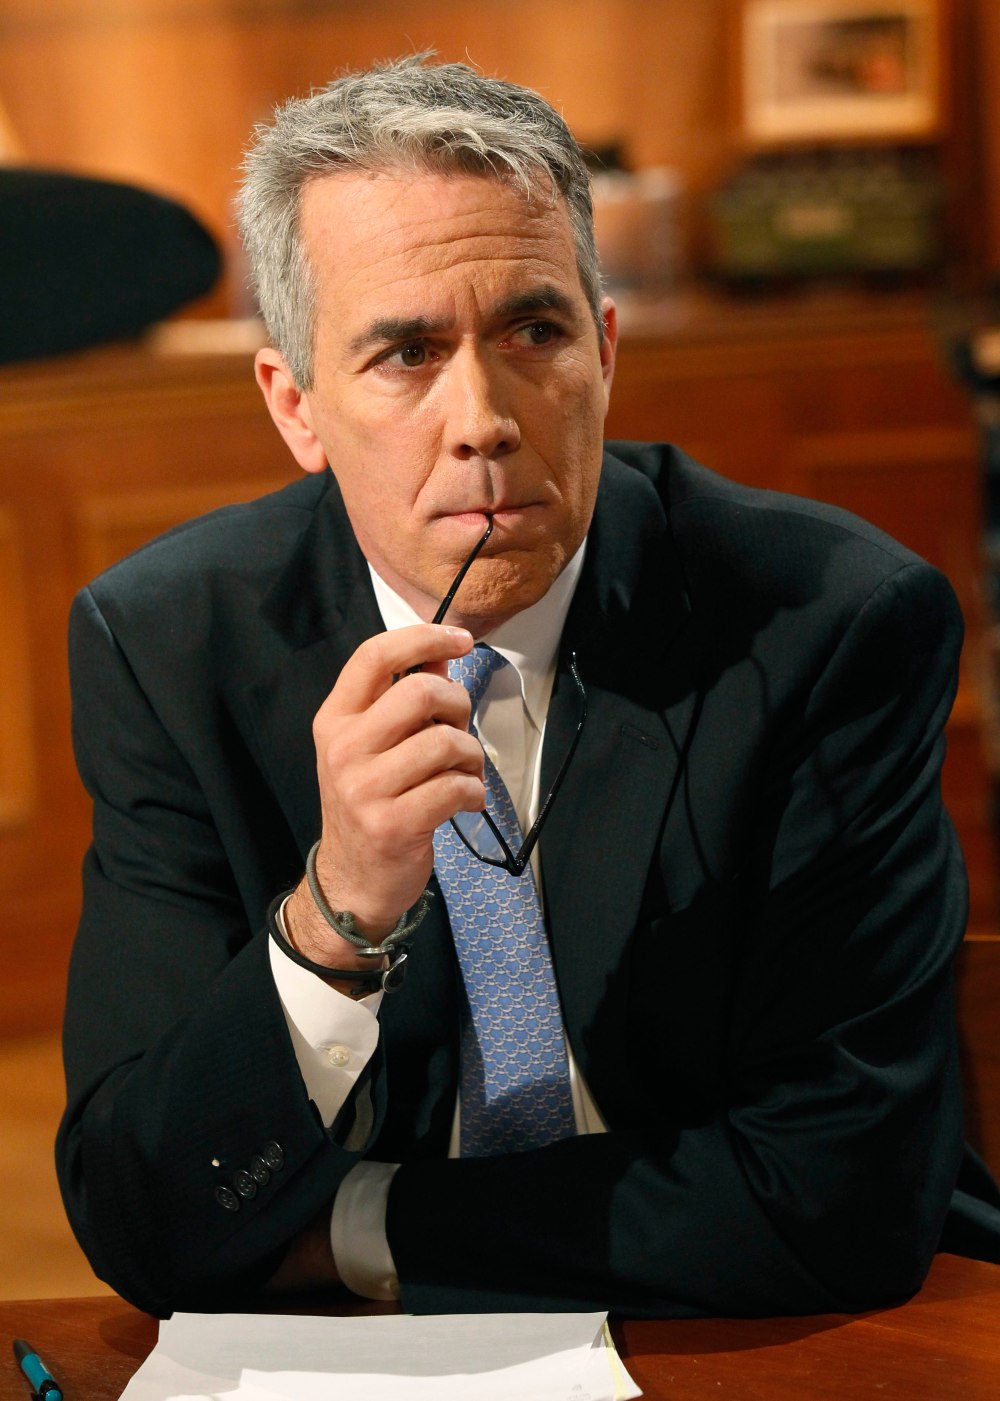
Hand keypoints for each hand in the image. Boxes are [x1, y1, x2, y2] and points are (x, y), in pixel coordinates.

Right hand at [285, 624, 483, 969]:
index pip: (374, 655)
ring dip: (471, 756)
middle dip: (458, 705)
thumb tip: (441, 654)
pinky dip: (474, 792)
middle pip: (420, 692)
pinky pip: (456, 787)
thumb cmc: (369, 802)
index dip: (423, 637)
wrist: (351, 878)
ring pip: (445, 742)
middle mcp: (344, 748)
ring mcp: (365, 788)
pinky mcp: (393, 824)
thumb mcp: (373, 745)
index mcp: (335, 719)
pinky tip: (465, 800)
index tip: (460, 640)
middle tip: (460, 730)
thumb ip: (404, 697)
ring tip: (464, 772)